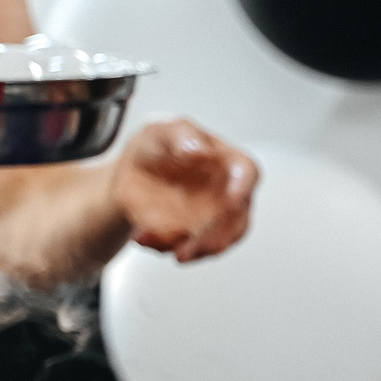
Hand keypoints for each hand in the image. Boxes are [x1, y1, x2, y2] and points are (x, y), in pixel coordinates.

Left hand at [112, 119, 257, 261]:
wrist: (134, 173)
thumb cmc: (156, 148)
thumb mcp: (160, 131)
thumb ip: (181, 135)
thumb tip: (196, 148)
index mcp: (227, 161)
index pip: (246, 173)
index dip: (243, 187)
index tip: (231, 200)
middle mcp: (229, 192)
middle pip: (235, 218)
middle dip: (212, 236)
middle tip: (185, 244)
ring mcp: (219, 217)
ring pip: (220, 240)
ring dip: (192, 248)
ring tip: (156, 241)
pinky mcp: (201, 235)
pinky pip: (193, 249)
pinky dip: (168, 247)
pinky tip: (145, 238)